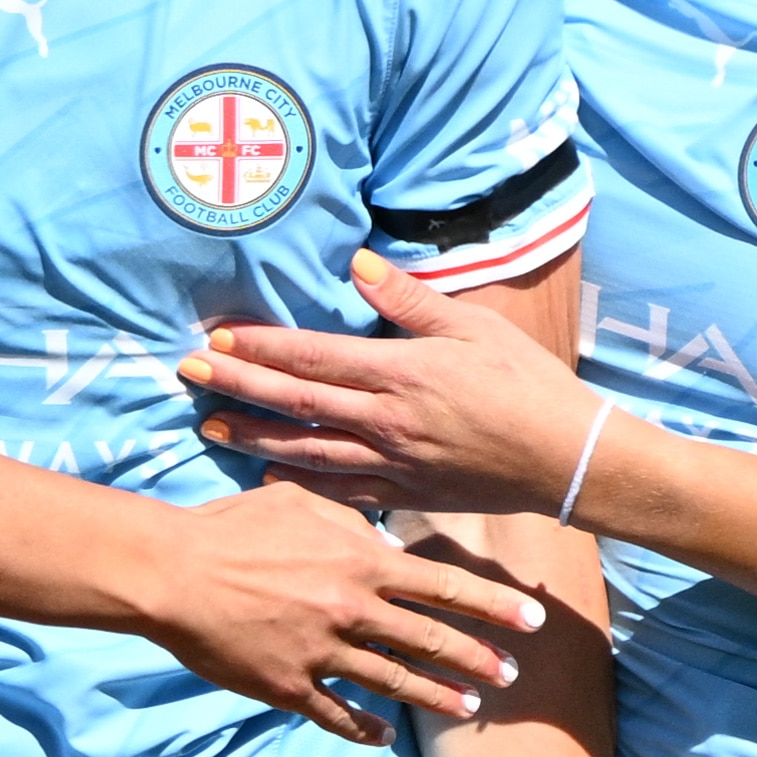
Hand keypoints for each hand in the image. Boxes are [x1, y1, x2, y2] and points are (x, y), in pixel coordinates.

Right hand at [138, 478, 549, 747]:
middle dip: (479, 658)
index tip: (531, 620)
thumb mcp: (300, 503)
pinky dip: (364, 728)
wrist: (172, 572)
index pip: (444, 587)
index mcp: (360, 563)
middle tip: (512, 673)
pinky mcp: (290, 687)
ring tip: (468, 707)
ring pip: (395, 682)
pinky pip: (338, 714)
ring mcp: (323, 653)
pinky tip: (384, 735)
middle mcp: (352, 611)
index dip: (492, 606)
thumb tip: (387, 540)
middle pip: (431, 640)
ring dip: (437, 696)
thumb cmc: (232, 527)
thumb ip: (352, 523)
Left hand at [177, 252, 596, 517]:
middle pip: (296, 404)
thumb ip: (410, 300)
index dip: (261, 349)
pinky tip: (267, 473)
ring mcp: (394, 463)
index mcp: (403, 373)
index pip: (315, 358)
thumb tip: (356, 262)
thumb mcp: (476, 327)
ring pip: (307, 451)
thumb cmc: (528, 383)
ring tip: (208, 426)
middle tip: (188, 374)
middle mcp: (388, 421)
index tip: (219, 338)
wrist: (569, 459)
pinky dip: (300, 482)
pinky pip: (341, 491)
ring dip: (253, 438)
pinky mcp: (407, 494)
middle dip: (237, 388)